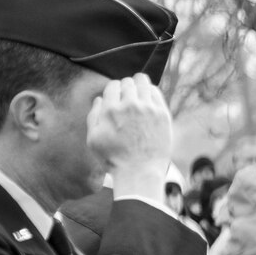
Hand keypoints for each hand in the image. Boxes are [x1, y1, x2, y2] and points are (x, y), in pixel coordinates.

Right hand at [87, 74, 172, 199]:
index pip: (113, 86)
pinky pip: (157, 93)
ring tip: (139, 90)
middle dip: (126, 87)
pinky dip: (151, 91)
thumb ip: (93, 116)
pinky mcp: (163, 114)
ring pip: (143, 83)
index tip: (117, 97)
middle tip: (128, 96)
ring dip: (139, 84)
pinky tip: (149, 97)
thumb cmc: (114, 159)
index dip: (114, 90)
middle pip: (128, 82)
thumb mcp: (93, 139)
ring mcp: (148, 109)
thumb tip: (99, 99)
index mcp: (110, 110)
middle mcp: (130, 105)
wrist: (139, 172)